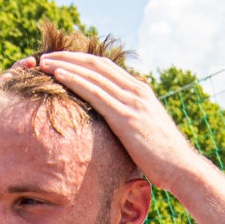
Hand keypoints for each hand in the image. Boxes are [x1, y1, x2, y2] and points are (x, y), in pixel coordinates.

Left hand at [34, 52, 204, 190]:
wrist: (181, 167)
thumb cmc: (161, 156)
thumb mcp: (143, 129)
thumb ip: (127, 120)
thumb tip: (109, 127)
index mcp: (139, 91)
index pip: (105, 67)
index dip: (80, 60)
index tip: (59, 59)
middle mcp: (136, 90)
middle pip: (96, 64)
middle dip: (68, 57)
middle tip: (45, 56)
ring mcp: (132, 102)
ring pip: (92, 75)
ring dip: (66, 66)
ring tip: (44, 62)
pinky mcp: (126, 117)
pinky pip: (95, 93)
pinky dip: (75, 81)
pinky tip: (58, 76)